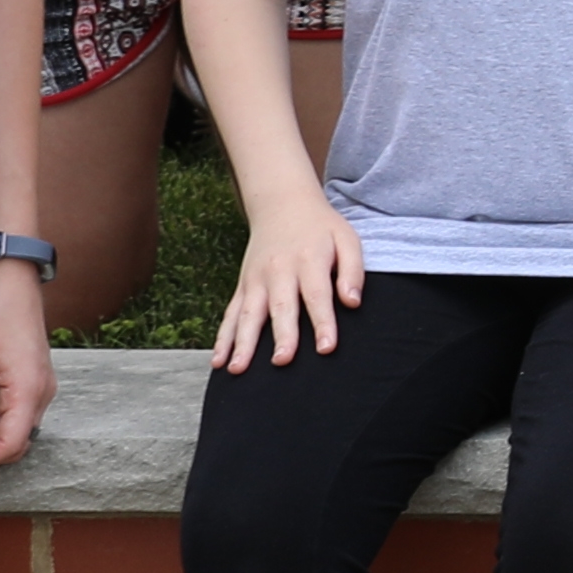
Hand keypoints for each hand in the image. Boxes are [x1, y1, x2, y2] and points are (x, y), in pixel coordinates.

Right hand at [215, 201, 366, 370]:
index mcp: (309, 261)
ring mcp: (256, 280)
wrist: (282, 203)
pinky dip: (223, 337)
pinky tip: (219, 360)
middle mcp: (279, 272)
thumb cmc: (321, 228)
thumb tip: (353, 302)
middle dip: (281, 335)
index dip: (323, 322)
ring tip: (237, 369)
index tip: (326, 347)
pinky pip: (231, 314)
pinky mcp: (243, 286)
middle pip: (281, 307)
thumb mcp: (346, 239)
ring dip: (242, 343)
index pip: (317, 296)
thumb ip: (352, 270)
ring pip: (248, 314)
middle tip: (282, 361)